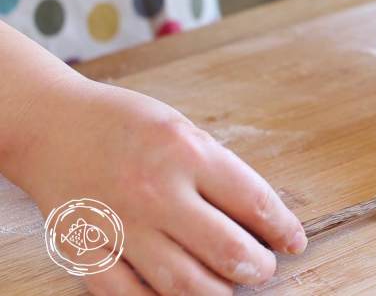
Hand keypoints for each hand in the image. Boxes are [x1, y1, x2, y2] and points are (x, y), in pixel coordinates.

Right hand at [7, 79, 305, 294]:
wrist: (53, 126)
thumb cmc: (125, 124)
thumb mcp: (184, 130)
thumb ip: (220, 172)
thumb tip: (260, 218)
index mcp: (185, 153)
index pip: (253, 202)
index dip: (283, 228)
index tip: (294, 242)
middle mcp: (155, 191)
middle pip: (227, 251)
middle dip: (258, 267)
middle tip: (263, 267)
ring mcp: (120, 225)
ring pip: (184, 285)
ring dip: (218, 291)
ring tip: (228, 284)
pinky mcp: (88, 250)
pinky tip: (179, 293)